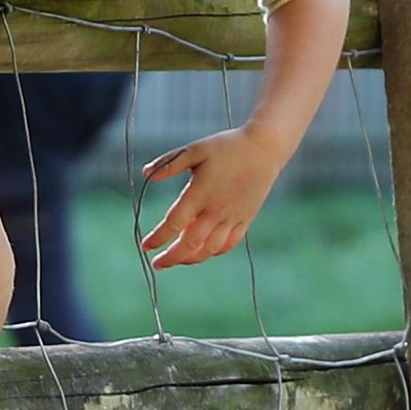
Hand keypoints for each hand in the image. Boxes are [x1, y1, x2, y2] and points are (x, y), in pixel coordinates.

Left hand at [135, 126, 295, 270]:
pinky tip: (204, 251)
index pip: (174, 223)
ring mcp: (232, 217)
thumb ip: (169, 164)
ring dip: (191, 259)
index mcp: (200, 194)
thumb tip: (146, 173)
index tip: (145, 246)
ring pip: (209, 249)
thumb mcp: (195, 150)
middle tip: (157, 263)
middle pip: (189, 244)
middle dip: (171, 258)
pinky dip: (214, 252)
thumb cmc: (227, 146)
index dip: (158, 238)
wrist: (264, 149)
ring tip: (178, 260)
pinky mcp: (245, 219)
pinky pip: (229, 244)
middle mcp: (216, 210)